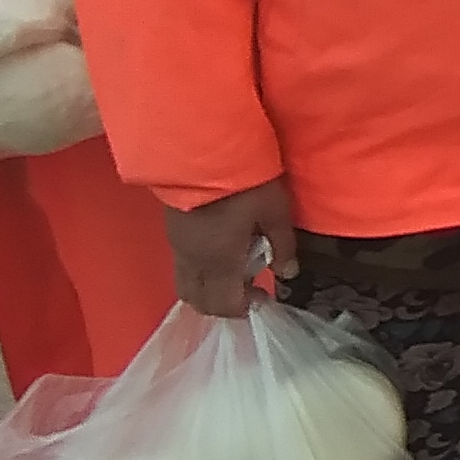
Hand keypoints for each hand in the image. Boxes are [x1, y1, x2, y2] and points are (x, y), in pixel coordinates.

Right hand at [164, 176, 298, 314]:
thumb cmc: (244, 182)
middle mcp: (193, 261)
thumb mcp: (275, 211)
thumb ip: (283, 245)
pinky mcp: (171, 232)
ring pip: (186, 285)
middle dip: (224, 303)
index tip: (263, 294)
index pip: (224, 305)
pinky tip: (221, 250)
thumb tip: (288, 273)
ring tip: (236, 267)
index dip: (244, 309)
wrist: (201, 150)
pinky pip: (182, 267)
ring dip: (210, 288)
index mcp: (219, 262)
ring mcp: (177, 247)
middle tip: (249, 285)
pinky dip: (201, 271)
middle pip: (199, 301)